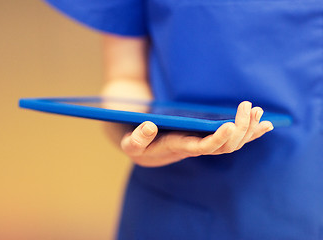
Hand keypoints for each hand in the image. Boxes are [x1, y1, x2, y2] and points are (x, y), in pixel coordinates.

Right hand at [120, 101, 273, 166]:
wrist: (147, 149)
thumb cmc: (138, 144)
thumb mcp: (130, 142)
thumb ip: (137, 138)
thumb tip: (149, 126)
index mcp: (179, 147)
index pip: (203, 148)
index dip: (218, 139)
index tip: (229, 125)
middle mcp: (196, 148)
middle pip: (226, 146)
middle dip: (241, 128)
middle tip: (249, 106)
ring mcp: (205, 143)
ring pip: (234, 143)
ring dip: (249, 129)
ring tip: (259, 111)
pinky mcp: (208, 137)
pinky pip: (234, 138)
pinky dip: (251, 132)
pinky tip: (265, 124)